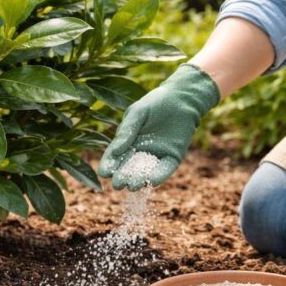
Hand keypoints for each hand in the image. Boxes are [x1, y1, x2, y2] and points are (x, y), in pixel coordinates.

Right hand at [98, 64, 219, 189]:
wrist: (182, 98)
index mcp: (127, 141)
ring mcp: (156, 156)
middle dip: (122, 176)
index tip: (104, 173)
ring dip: (139, 180)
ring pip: (145, 172)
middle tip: (118, 184)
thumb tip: (115, 152)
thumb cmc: (156, 102)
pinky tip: (151, 182)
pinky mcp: (172, 158)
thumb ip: (127, 131)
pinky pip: (164, 169)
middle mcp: (140, 151)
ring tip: (133, 186)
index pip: (114, 156)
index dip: (109, 165)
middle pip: (128, 168)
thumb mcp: (137, 113)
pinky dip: (158, 176)